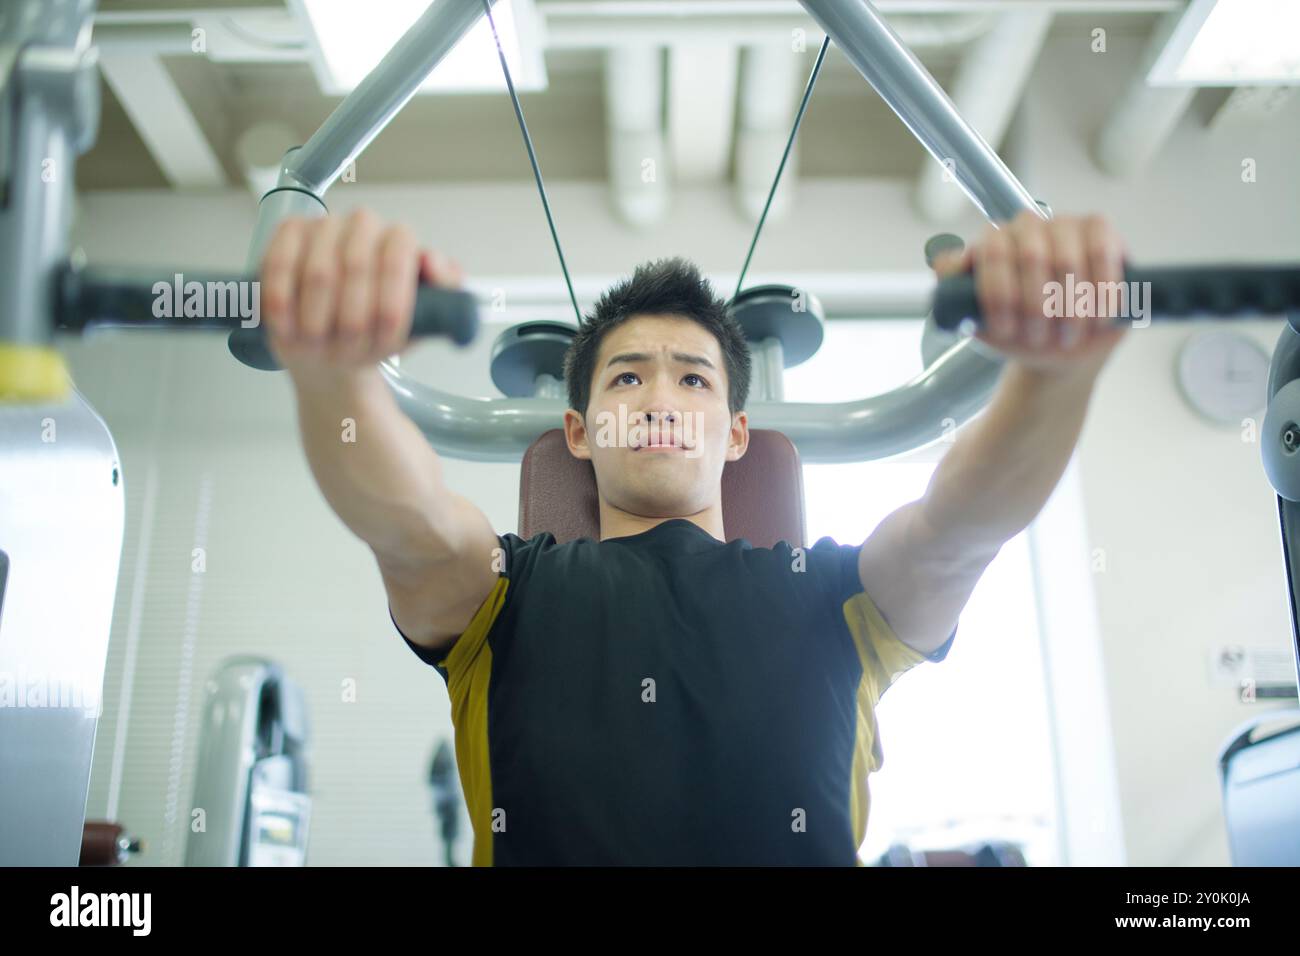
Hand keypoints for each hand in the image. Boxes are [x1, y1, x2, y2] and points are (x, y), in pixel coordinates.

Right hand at [259, 207, 463, 379]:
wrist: (336, 348)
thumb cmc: (379, 331)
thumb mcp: (423, 323)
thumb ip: (444, 293)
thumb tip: (431, 263)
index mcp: (401, 240)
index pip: (398, 259)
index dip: (390, 304)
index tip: (385, 340)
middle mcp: (364, 224)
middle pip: (357, 267)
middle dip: (353, 320)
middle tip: (348, 350)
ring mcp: (324, 225)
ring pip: (318, 272)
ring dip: (317, 319)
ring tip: (319, 346)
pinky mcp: (287, 233)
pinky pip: (279, 265)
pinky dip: (282, 303)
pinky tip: (287, 327)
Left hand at [932, 210, 1129, 378]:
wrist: (1062, 350)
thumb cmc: (1017, 333)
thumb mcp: (979, 323)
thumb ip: (954, 294)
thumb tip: (946, 266)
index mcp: (992, 244)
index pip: (991, 251)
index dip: (999, 293)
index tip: (1005, 330)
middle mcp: (1025, 227)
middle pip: (1031, 255)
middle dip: (1036, 306)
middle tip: (1038, 339)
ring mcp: (1063, 224)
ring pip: (1067, 259)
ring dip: (1070, 307)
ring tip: (1067, 336)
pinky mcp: (1100, 231)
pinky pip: (1102, 251)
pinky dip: (1101, 291)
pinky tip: (1098, 318)